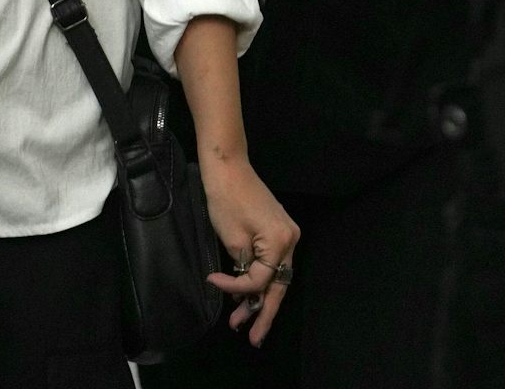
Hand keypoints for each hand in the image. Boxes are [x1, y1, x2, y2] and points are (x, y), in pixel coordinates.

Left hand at [201, 156, 299, 346]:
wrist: (227, 167)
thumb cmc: (226, 199)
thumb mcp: (233, 239)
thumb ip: (244, 268)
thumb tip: (247, 290)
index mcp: (281, 242)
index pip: (261, 280)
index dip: (237, 289)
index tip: (213, 282)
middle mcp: (291, 240)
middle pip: (278, 285)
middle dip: (263, 312)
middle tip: (253, 338)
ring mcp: (287, 234)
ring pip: (275, 276)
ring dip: (259, 297)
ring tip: (243, 321)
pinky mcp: (277, 230)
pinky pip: (271, 262)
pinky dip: (259, 278)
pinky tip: (246, 295)